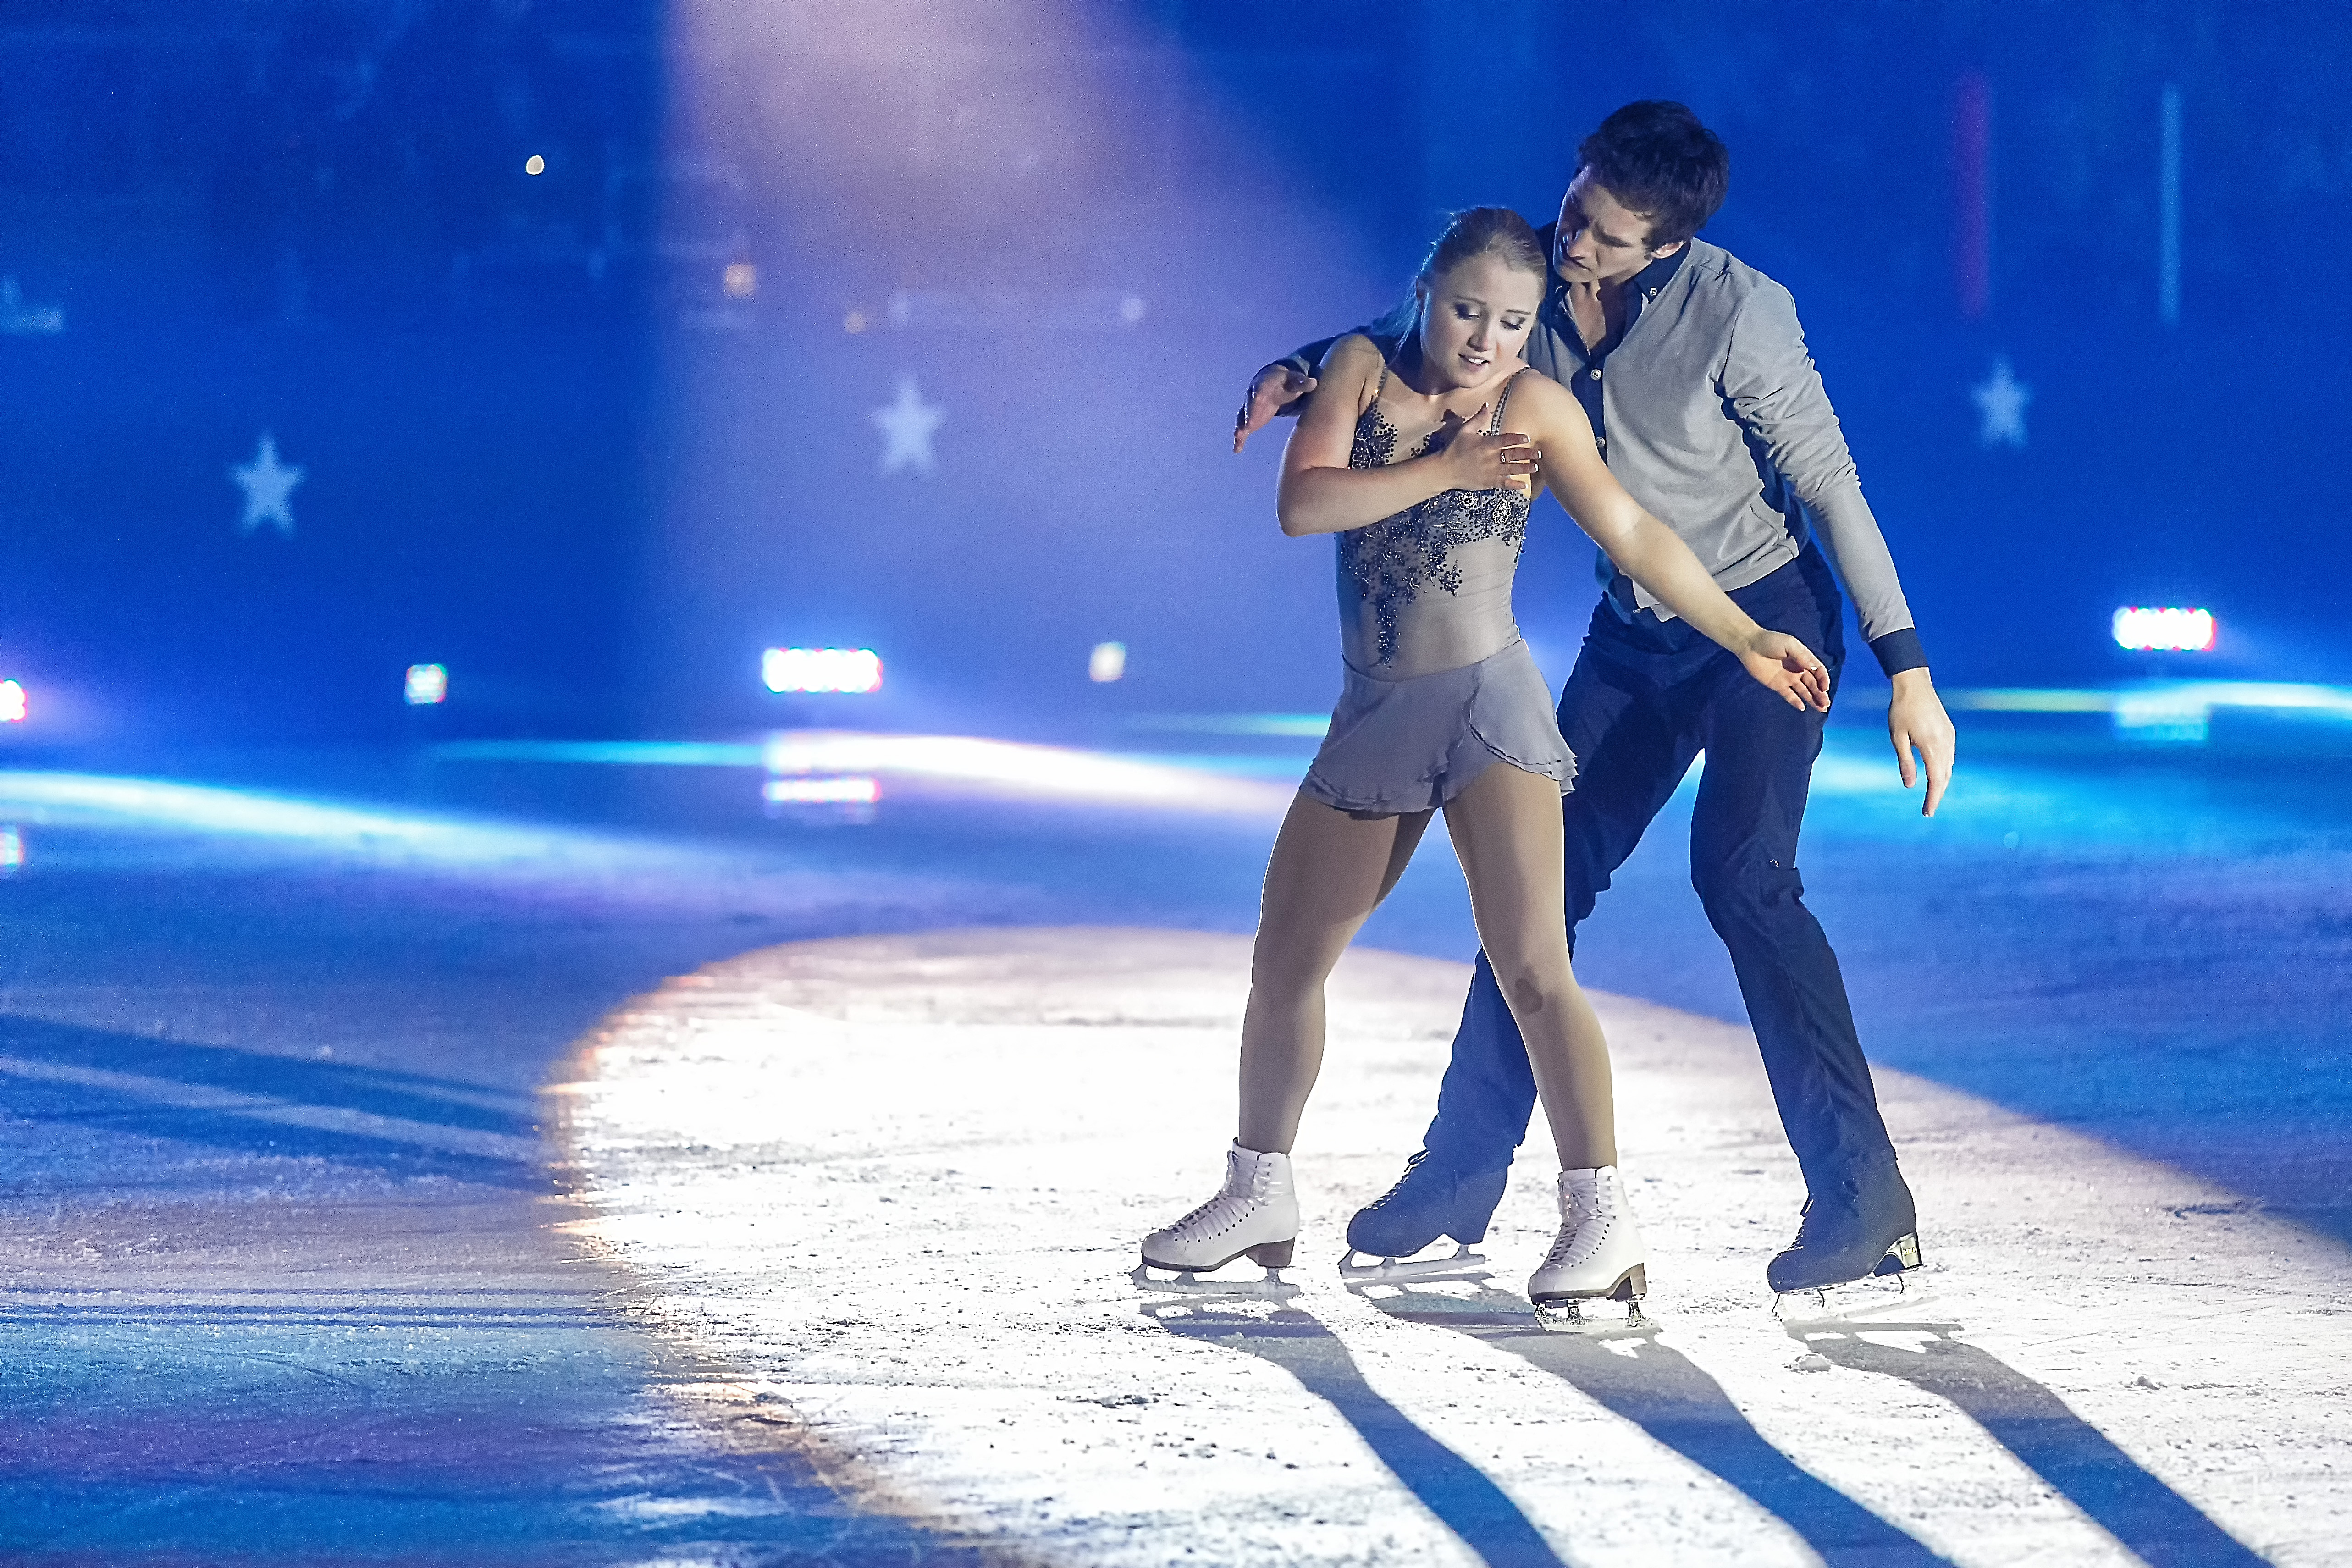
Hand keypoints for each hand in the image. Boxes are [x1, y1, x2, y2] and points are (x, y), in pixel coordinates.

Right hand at [1234, 363, 1316, 451]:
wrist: (1274, 382)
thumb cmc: (1286, 382)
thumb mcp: (1294, 380)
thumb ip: (1302, 383)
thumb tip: (1313, 382)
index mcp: (1264, 384)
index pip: (1260, 390)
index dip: (1258, 397)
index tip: (1258, 402)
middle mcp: (1253, 396)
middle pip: (1249, 406)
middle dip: (1248, 415)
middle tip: (1247, 425)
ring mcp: (1250, 408)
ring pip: (1242, 418)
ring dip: (1240, 427)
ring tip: (1239, 437)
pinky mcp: (1250, 419)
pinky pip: (1242, 428)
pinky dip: (1240, 439)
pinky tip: (1237, 449)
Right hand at [1428, 406, 1539, 491]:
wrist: (1444, 471)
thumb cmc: (1453, 449)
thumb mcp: (1464, 431)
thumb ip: (1477, 419)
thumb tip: (1487, 405)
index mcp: (1486, 444)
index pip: (1505, 440)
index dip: (1517, 439)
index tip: (1527, 438)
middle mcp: (1490, 458)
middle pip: (1512, 455)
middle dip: (1526, 454)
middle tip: (1538, 453)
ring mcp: (1490, 471)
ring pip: (1511, 469)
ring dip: (1524, 468)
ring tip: (1535, 467)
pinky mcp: (1487, 482)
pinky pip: (1503, 484)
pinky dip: (1514, 485)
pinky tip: (1524, 485)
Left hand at [1738, 632, 1832, 711]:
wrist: (1750, 646)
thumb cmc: (1771, 641)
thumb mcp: (1789, 644)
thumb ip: (1801, 656)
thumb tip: (1813, 668)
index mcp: (1804, 659)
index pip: (1818, 671)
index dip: (1823, 679)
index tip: (1824, 688)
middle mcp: (1798, 670)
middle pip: (1813, 684)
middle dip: (1820, 694)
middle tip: (1826, 704)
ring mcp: (1788, 678)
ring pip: (1804, 691)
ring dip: (1813, 699)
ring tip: (1821, 709)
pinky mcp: (1778, 685)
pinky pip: (1789, 695)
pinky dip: (1796, 701)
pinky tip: (1803, 708)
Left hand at [1888, 667, 1955, 815]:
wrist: (1914, 685)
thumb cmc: (1901, 710)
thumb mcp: (1898, 738)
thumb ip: (1905, 762)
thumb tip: (1910, 786)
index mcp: (1932, 746)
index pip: (1935, 780)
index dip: (1933, 798)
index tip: (1927, 813)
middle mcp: (1945, 743)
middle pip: (1945, 777)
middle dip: (1937, 795)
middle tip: (1928, 810)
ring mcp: (1950, 737)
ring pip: (1949, 767)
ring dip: (1941, 782)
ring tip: (1932, 795)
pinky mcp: (1950, 731)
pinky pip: (1950, 756)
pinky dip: (1944, 769)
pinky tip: (1937, 773)